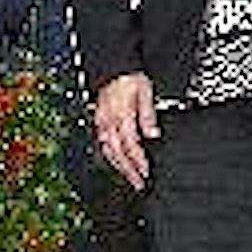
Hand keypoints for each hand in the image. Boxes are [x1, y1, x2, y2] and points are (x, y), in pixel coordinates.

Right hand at [88, 73, 160, 188]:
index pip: (130, 145)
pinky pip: (102, 143)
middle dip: (128, 170)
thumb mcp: (145, 92)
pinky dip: (109, 156)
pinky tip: (116, 162)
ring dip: (119, 167)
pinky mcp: (99, 121)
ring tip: (129, 178)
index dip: (138, 161)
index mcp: (121, 116)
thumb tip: (153, 134)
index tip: (146, 172)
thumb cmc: (129, 78)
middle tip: (139, 184)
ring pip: (108, 150)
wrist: (113, 67)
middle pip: (117, 153)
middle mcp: (108, 122)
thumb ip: (147, 115)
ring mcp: (101, 122)